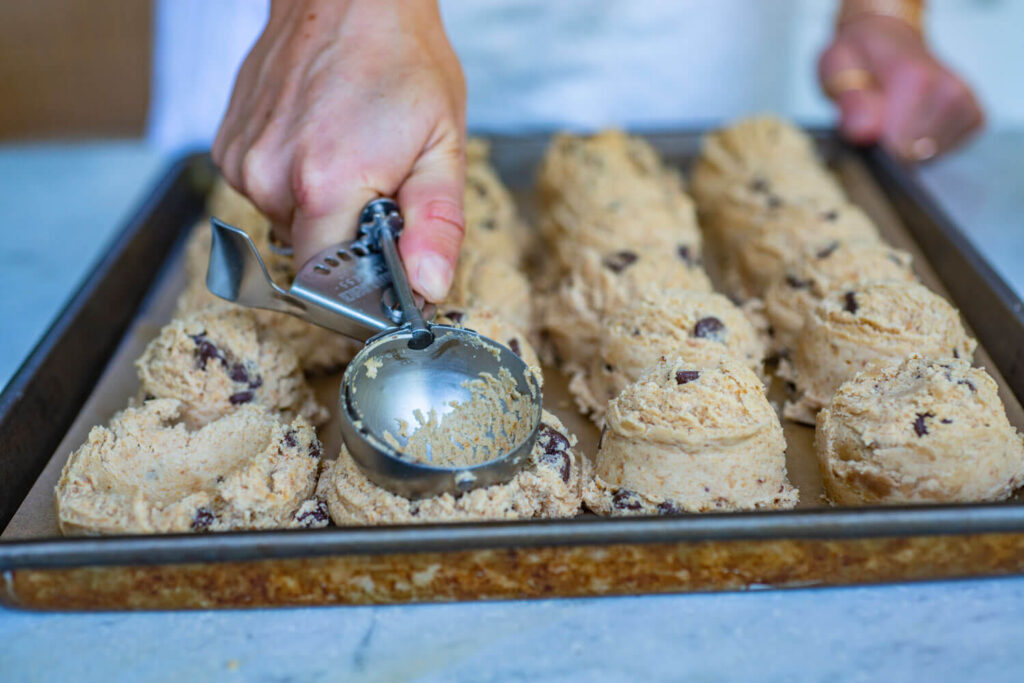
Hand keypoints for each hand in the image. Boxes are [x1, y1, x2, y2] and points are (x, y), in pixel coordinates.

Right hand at [213, 0, 466, 301]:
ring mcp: (242, 161)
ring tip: (350, 158)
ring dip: (322, 210)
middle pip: (310, 256)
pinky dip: (295, 184)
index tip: (389, 262)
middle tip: (379, 190)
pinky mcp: (228, 148)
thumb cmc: (401, 61)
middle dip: (348, 240)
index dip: (365, 284)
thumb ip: (436, 224)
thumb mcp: (443, 146)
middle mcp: (269, 177)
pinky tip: (319, 144)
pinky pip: (266, 193)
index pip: (330, 286)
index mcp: (325, 184)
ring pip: (287, 224)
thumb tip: (428, 286)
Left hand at [819, 15, 982, 160]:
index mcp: (916, 80)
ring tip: (894, 116)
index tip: (864, 132)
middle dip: (887, 148)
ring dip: (905, 146)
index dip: (875, 150)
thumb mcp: (838, 67)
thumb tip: (865, 132)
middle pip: (913, 157)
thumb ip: (851, 101)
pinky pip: (943, 153)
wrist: (888, 39)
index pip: (898, 149)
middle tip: (876, 118)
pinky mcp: (973, 119)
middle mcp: (949, 92)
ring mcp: (965, 106)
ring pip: (927, 159)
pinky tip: (912, 122)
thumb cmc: (861, 56)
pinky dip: (924, 146)